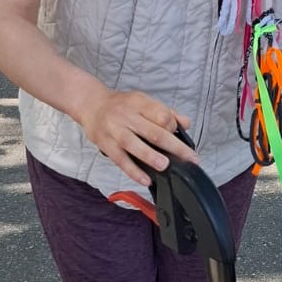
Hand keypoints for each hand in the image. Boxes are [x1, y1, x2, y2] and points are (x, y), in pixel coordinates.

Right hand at [78, 87, 197, 184]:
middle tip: (190, 158)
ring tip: (165, 166)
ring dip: (150, 156)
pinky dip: (133, 171)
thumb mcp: (143, 101)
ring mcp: (115, 131)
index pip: (160, 113)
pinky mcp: (106, 145)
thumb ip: (165, 112)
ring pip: (134, 145)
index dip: (172, 125)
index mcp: (140, 103)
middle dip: (174, 146)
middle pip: (153, 131)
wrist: (91, 105)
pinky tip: (145, 180)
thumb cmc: (121, 105)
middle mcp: (127, 116)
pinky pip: (121, 160)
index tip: (180, 135)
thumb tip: (186, 123)